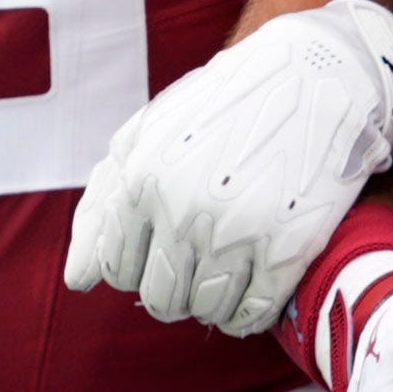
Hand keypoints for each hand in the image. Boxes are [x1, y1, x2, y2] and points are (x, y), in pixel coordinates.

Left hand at [64, 0, 392, 335]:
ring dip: (213, 303)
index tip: (165, 250)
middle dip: (176, 290)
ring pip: (206, 310)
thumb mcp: (145, 135)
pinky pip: (254, 312)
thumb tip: (78, 280)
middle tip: (200, 266)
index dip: (140, 266)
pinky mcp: (288, 247)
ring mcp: (237, 233)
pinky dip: (248, 314)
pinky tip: (254, 291)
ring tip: (228, 275)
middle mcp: (183, 211)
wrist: (314, 77)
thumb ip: (102, 205)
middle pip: (161, 298)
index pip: (119, 268)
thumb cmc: (221, 105)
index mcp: (142, 182)